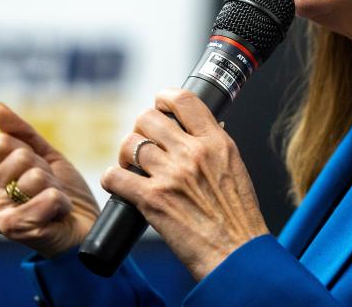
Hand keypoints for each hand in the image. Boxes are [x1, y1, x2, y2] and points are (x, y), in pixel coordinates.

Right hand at [0, 102, 99, 257]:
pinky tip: (56, 216)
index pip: (4, 142)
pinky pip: (45, 198)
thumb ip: (22, 133)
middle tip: (49, 192)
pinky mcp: (14, 230)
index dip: (32, 154)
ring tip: (53, 206)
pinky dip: (60, 204)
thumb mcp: (47, 157)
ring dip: (55, 190)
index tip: (41, 173)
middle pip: (20, 157)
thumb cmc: (64, 196)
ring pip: (34, 177)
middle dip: (46, 173)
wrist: (85, 230)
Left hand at [100, 89, 269, 279]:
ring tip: (131, 166)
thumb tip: (198, 132)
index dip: (164, 97)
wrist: (237, 254)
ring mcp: (170, 175)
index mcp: (216, 143)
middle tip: (144, 142)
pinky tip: (119, 184)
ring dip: (125, 154)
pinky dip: (113, 179)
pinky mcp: (152, 200)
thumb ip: (214, 147)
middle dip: (141, 128)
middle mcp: (192, 153)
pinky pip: (116, 176)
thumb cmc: (238, 219)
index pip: (183, 100)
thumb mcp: (235, 169)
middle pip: (149, 118)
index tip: (159, 104)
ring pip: (130, 144)